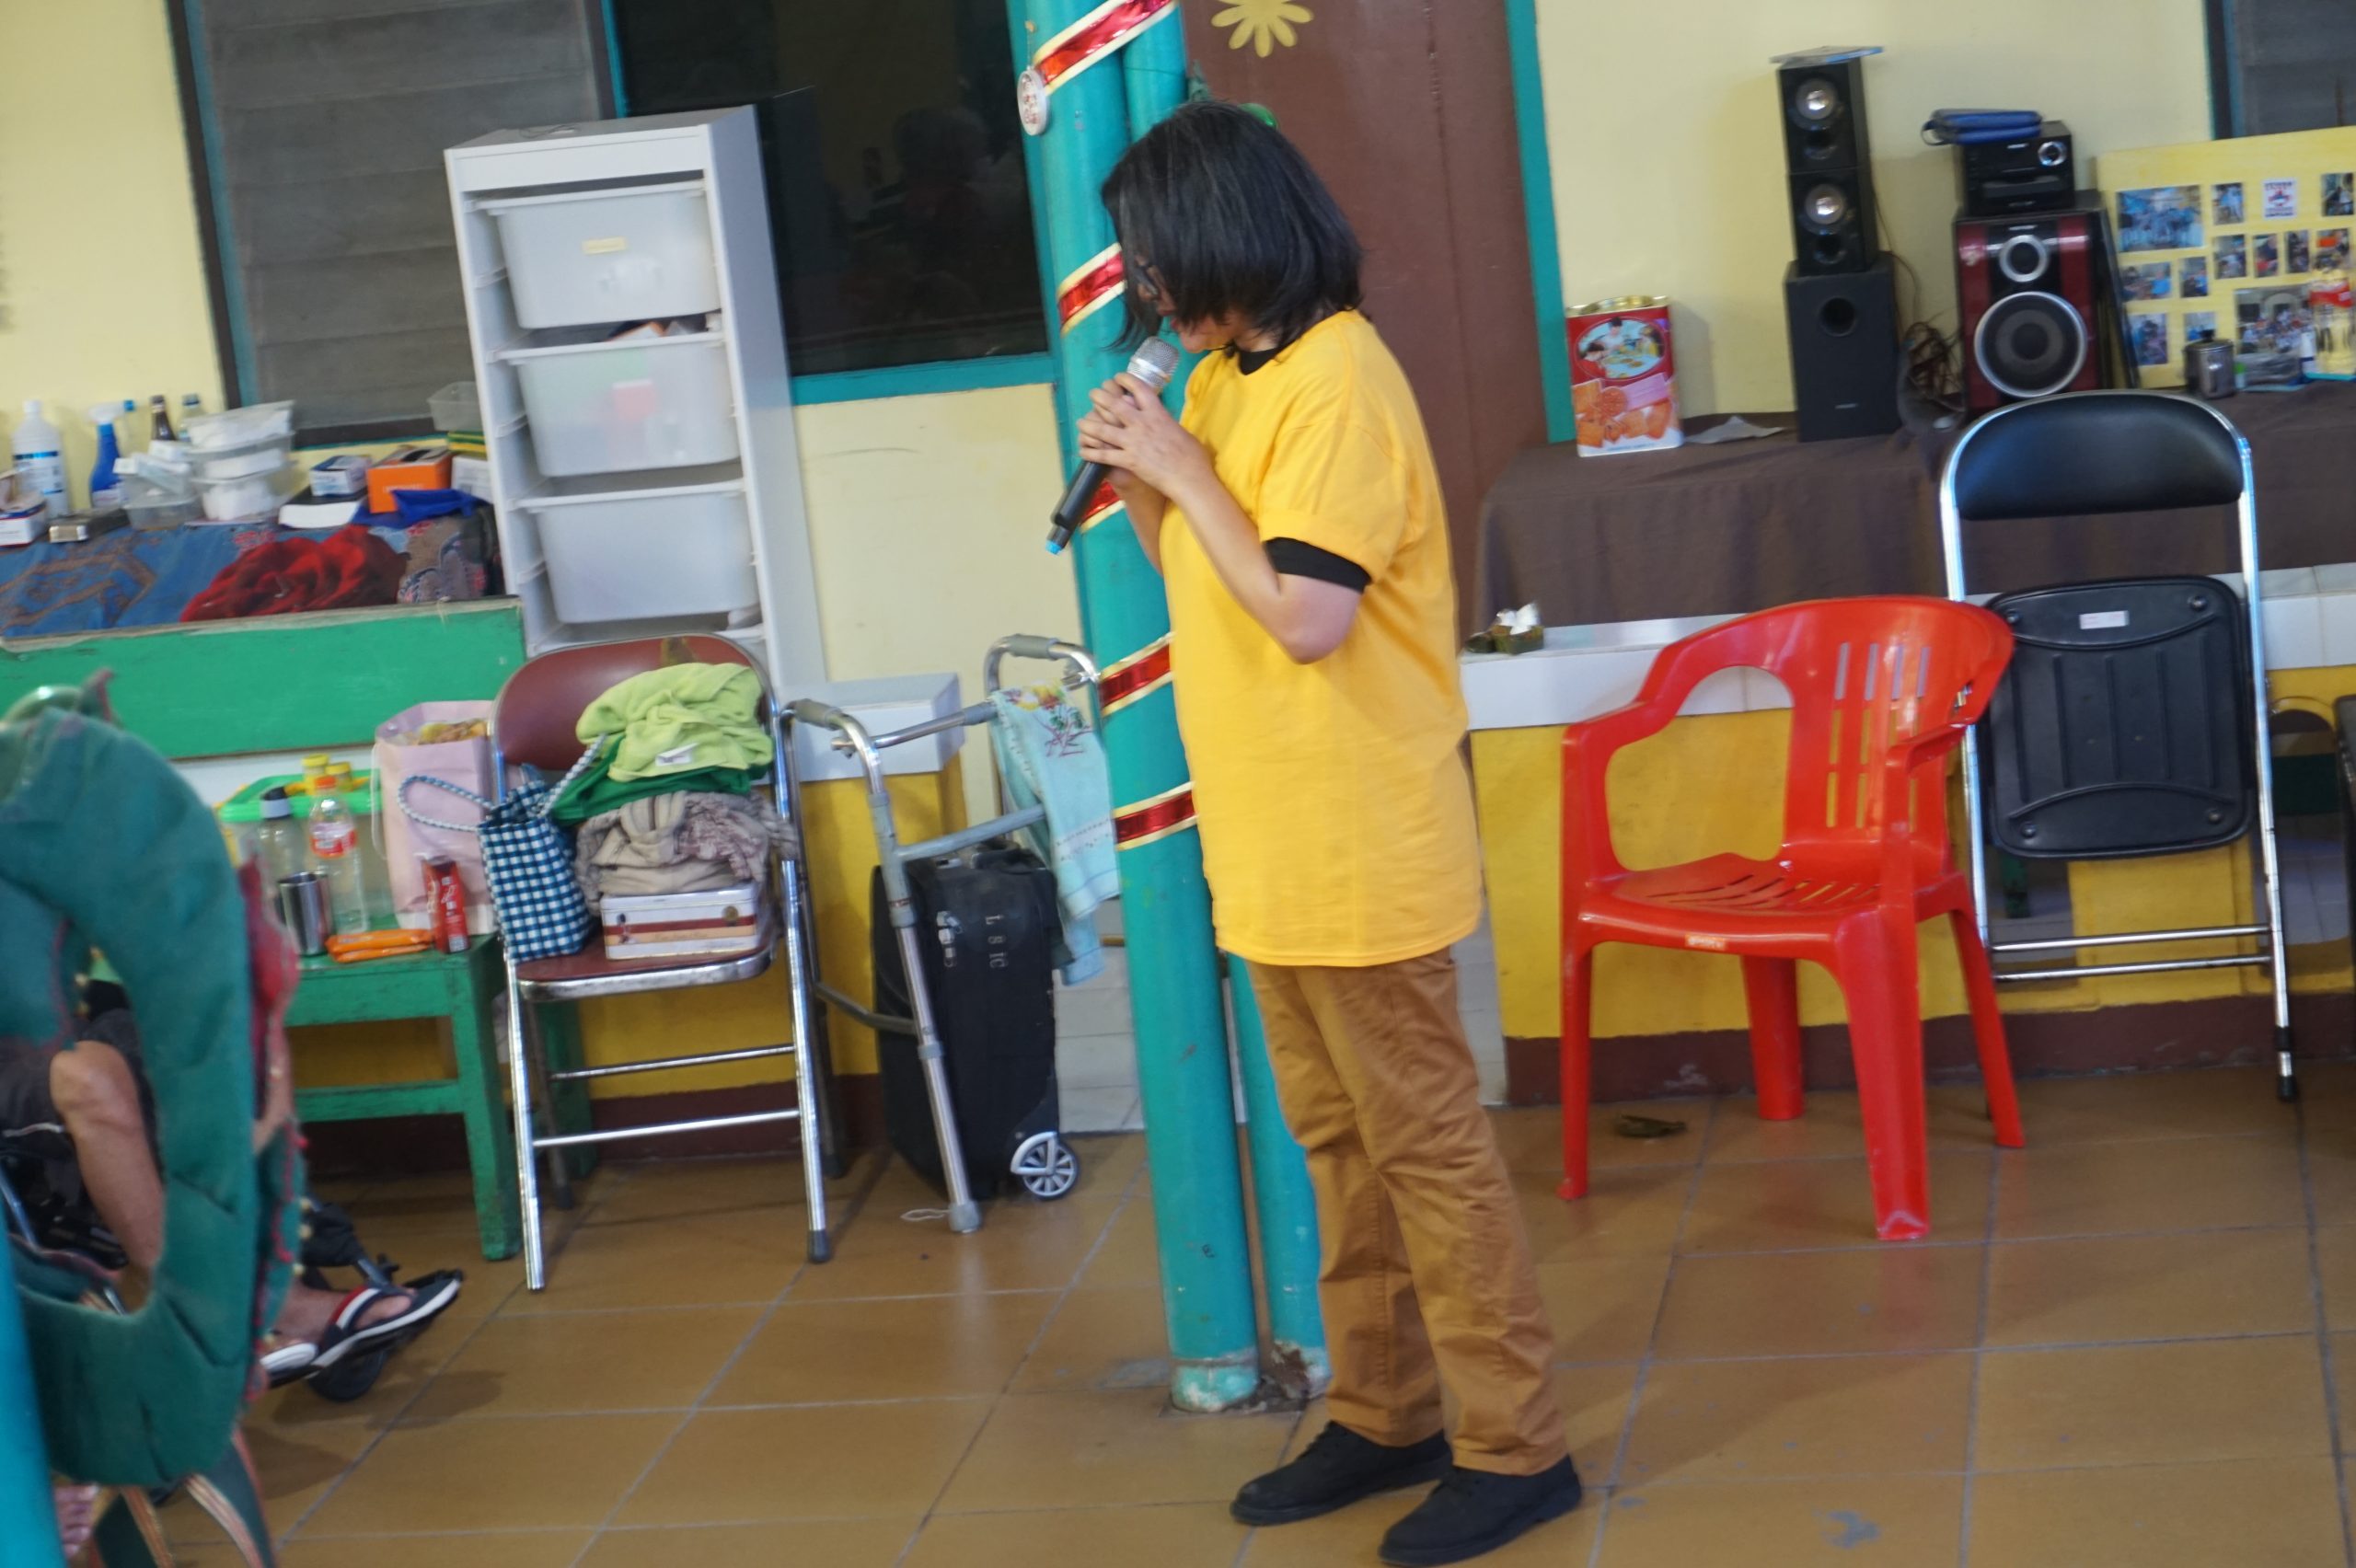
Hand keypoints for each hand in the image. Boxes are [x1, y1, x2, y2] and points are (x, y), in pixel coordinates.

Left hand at [1077, 373, 1208, 498]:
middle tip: (1093, 394)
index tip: (1117, 378)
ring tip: (1081, 422)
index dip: (1126, 380)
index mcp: (1158, 414)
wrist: (1189, 477)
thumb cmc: (1192, 456)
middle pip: (1115, 405)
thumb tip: (1165, 419)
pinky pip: (1104, 455)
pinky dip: (1091, 453)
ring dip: (1089, 425)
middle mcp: (1142, 424)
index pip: (1139, 389)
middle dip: (1100, 397)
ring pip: (1103, 430)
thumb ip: (1167, 423)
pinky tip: (1082, 451)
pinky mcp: (1128, 461)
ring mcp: (1133, 442)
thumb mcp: (1180, 431)